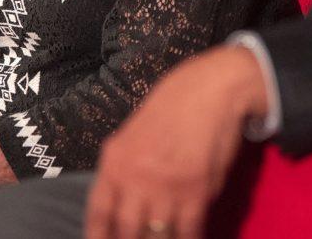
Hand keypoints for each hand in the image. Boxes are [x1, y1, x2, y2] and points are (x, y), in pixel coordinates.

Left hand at [85, 45, 268, 238]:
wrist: (212, 88)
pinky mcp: (197, 191)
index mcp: (115, 161)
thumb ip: (125, 169)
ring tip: (165, 238)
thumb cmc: (173, 106)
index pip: (99, 213)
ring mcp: (166, 187)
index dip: (99, 237)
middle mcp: (136, 178)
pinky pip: (189, 231)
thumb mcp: (133, 132)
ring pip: (157, 236)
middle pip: (126, 232)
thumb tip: (123, 205)